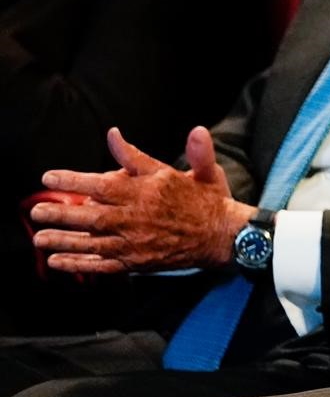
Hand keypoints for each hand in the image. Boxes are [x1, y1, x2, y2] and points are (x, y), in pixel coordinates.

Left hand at [31, 128, 252, 273]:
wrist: (226, 236)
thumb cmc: (210, 200)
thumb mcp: (197, 169)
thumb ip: (178, 151)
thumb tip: (169, 131)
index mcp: (149, 191)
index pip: (102, 184)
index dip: (72, 180)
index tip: (49, 176)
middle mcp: (138, 217)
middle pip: (90, 215)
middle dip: (59, 213)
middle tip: (35, 211)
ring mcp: (135, 242)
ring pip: (91, 242)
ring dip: (62, 241)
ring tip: (39, 238)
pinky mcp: (137, 262)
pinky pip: (102, 265)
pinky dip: (78, 265)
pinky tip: (58, 263)